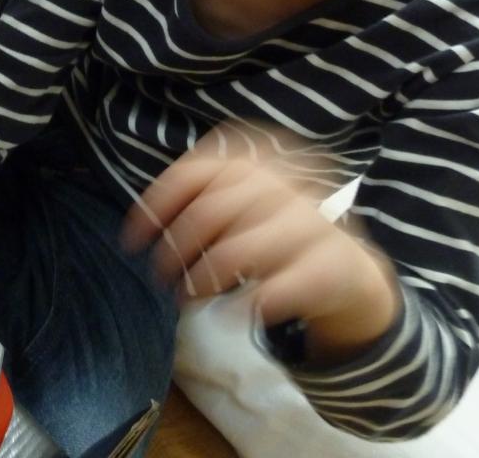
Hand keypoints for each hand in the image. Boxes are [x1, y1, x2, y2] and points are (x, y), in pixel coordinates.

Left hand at [121, 126, 401, 361]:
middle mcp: (278, 188)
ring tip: (188, 297)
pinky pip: (278, 288)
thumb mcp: (238, 206)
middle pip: (209, 212)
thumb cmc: (272, 234)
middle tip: (160, 278)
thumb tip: (138, 226)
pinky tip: (237, 312)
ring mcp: (307, 224)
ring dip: (202, 279)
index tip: (132, 239)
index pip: (193, 173)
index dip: (156, 204)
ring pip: (238, 250)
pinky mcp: (328, 267)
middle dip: (175, 250)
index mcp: (250, 167)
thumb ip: (197, 202)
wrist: (346, 269)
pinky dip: (250, 304)